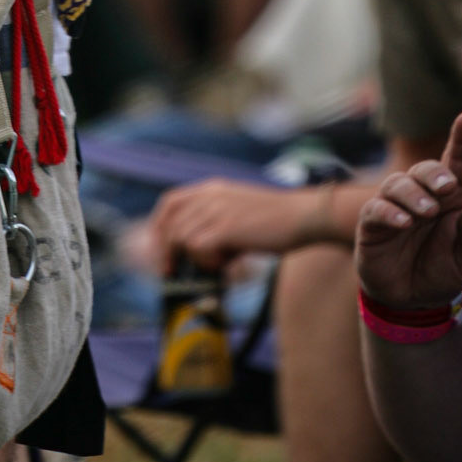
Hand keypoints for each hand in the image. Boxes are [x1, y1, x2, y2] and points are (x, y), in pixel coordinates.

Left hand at [152, 179, 305, 271]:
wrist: (303, 215)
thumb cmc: (278, 221)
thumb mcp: (240, 212)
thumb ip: (218, 224)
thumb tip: (199, 252)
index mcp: (212, 189)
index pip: (170, 202)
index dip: (159, 225)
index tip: (159, 248)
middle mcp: (209, 196)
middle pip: (170, 224)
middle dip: (167, 251)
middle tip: (172, 271)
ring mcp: (216, 210)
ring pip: (182, 237)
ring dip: (195, 258)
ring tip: (218, 265)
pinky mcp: (225, 227)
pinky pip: (197, 247)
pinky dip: (206, 261)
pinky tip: (226, 264)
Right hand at [357, 113, 461, 311]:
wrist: (412, 300)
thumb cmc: (442, 270)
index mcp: (450, 198)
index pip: (456, 162)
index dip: (461, 139)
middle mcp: (421, 196)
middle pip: (425, 169)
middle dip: (435, 173)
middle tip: (449, 188)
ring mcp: (395, 207)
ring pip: (398, 183)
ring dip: (414, 194)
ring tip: (426, 212)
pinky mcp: (372, 224)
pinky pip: (377, 209)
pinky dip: (390, 212)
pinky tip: (404, 223)